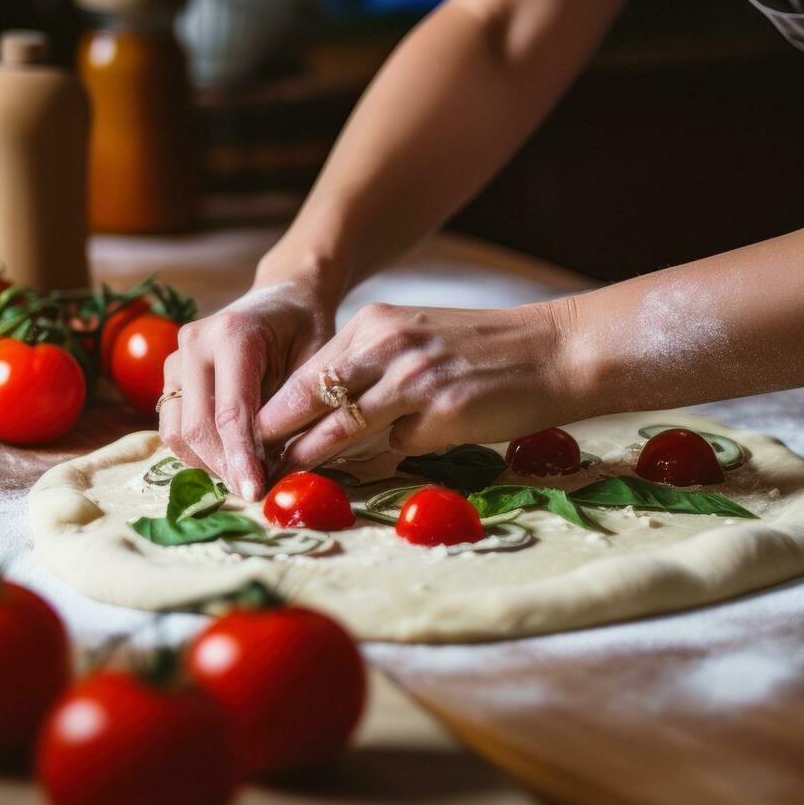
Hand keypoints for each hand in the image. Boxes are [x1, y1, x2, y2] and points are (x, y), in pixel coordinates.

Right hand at [159, 278, 335, 501]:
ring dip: (208, 464)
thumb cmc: (306, 328)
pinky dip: (199, 450)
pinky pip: (174, 426)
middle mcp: (194, 343)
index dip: (242, 459)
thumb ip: (291, 409)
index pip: (231, 413)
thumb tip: (275, 467)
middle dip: (224, 468)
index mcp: (233, 335)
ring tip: (245, 475)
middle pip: (196, 428)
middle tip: (255, 492)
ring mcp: (175, 359)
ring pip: (176, 432)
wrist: (282, 296)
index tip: (256, 493)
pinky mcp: (171, 375)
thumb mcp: (314, 362)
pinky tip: (230, 458)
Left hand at [255, 300, 579, 471]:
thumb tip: (335, 416)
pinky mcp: (442, 412)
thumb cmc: (489, 350)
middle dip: (272, 433)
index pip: (308, 370)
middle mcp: (387, 345)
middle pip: (309, 395)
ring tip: (276, 480)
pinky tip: (373, 471)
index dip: (276, 407)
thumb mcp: (420, 339)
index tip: (249, 436)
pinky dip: (383, 459)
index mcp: (377, 324)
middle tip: (243, 463)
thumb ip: (375, 368)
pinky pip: (396, 445)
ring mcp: (413, 378)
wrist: (560, 350)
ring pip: (340, 425)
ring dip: (306, 457)